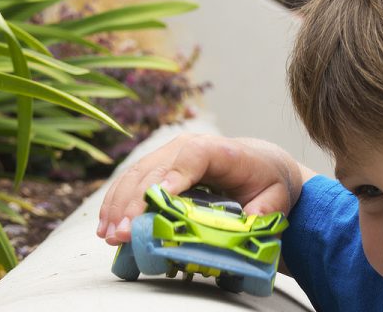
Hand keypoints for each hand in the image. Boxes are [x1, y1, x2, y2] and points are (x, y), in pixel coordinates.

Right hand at [96, 134, 313, 245]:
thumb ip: (265, 208)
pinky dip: (116, 203)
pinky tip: (106, 225)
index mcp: (219, 149)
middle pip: (155, 169)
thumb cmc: (267, 180)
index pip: (193, 157)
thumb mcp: (276, 195)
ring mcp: (168, 155)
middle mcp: (188, 146)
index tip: (159, 199)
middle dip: (135, 203)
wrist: (260, 164)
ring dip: (119, 206)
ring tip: (109, 235)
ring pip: (136, 175)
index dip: (174, 177)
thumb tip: (249, 221)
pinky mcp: (157, 166)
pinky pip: (131, 181)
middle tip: (123, 234)